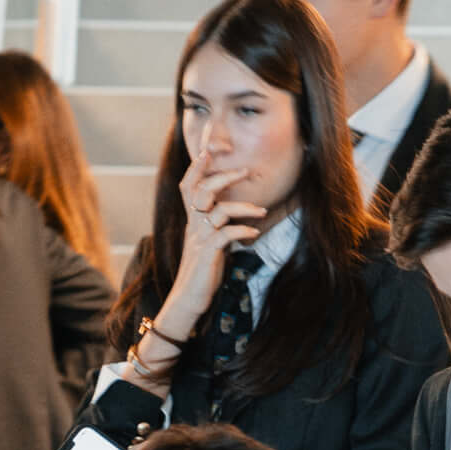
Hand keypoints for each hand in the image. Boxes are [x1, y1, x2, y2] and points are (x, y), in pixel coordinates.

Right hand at [159, 148, 269, 340]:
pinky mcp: (208, 254)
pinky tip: (255, 235)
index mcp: (192, 220)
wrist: (189, 299)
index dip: (196, 168)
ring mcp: (200, 239)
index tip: (208, 150)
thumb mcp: (210, 244)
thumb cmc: (202, 272)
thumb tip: (236, 215)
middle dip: (225, 177)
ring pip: (219, 211)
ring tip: (262, 211)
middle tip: (247, 170)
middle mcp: (193, 225)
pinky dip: (243, 232)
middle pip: (203, 190)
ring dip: (244, 207)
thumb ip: (218, 227)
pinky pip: (226, 235)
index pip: (188, 186)